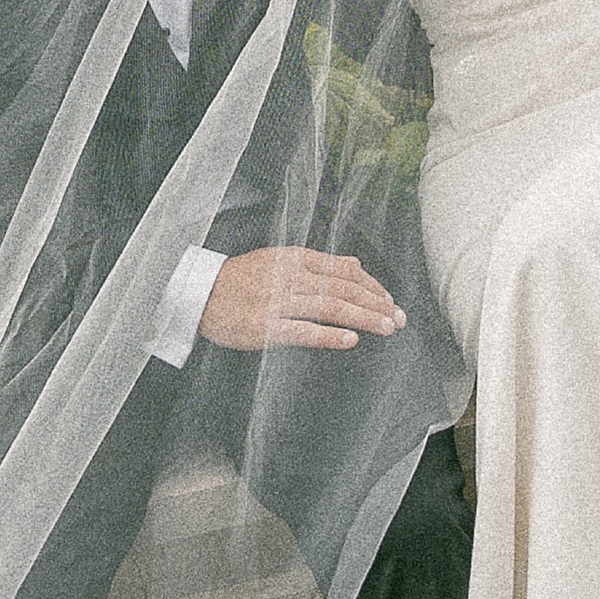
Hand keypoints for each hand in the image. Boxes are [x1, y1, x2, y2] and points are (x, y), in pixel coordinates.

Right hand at [198, 247, 407, 350]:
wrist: (200, 294)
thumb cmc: (241, 279)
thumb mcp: (280, 259)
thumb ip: (319, 263)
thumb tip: (355, 262)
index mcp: (295, 258)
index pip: (344, 269)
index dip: (371, 285)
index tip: (389, 300)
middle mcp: (290, 276)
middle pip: (343, 288)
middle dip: (376, 304)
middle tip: (399, 318)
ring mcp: (278, 301)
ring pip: (330, 307)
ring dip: (363, 317)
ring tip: (387, 328)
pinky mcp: (266, 327)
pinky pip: (303, 331)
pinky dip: (329, 335)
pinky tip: (350, 340)